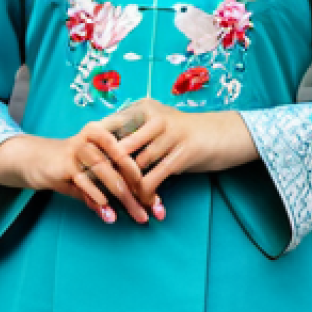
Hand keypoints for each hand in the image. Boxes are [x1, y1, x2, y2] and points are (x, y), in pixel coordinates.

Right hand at [0, 119, 159, 225]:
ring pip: (107, 173)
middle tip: (151, 212)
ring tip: (135, 214)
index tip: (159, 205)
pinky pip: (85, 181)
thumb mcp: (97, 173)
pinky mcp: (65, 162)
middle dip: (139, 191)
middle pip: (124, 165)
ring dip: (122, 196)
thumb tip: (143, 206)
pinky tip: (108, 213)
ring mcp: (80, 148)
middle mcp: (96, 136)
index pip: (134, 156)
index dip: (147, 181)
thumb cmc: (74, 166)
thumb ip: (116, 185)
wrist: (35, 160)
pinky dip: (97, 198)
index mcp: (109, 132)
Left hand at [110, 98, 258, 202]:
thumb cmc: (183, 134)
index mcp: (144, 108)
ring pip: (135, 167)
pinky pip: (154, 178)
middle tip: (98, 191)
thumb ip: (131, 135)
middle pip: (118, 149)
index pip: (109, 129)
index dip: (97, 152)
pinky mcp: (182, 152)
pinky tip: (145, 203)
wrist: (223, 135)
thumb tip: (99, 154)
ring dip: (128, 188)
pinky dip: (145, 194)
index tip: (89, 172)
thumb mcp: (156, 127)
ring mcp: (170, 133)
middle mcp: (155, 117)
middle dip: (107, 173)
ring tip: (122, 201)